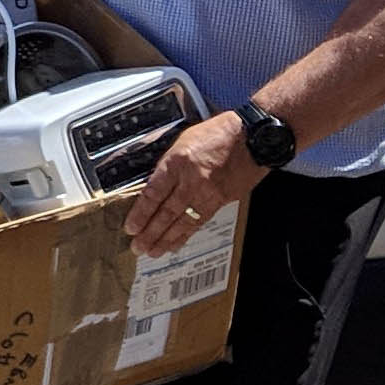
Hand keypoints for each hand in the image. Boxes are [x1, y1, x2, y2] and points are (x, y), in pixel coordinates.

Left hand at [128, 112, 260, 256]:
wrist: (253, 137)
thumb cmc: (217, 133)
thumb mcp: (183, 141)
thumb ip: (167, 164)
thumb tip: (152, 185)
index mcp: (177, 162)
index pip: (153, 193)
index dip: (141, 213)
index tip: (131, 227)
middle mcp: (192, 180)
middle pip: (166, 212)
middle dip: (150, 232)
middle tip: (138, 247)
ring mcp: (208, 192)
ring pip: (183, 220)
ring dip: (166, 238)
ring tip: (154, 251)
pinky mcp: (222, 200)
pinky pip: (200, 220)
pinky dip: (186, 234)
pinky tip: (176, 243)